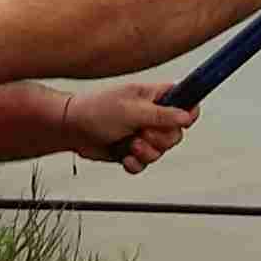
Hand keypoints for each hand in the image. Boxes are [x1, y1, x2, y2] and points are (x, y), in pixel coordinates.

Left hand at [63, 83, 196, 174]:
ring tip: (129, 143)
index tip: (179, 122)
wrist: (72, 128)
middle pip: (176, 134)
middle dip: (159, 139)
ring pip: (161, 152)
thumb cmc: (96, 110)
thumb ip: (162, 115)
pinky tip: (124, 155)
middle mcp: (152, 116)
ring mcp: (143, 134)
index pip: (186, 102)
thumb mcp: (132, 110)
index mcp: (155, 97)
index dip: (188, 113)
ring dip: (145, 151)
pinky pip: (145, 163)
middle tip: (141, 132)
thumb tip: (187, 116)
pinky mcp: (132, 150)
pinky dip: (134, 163)